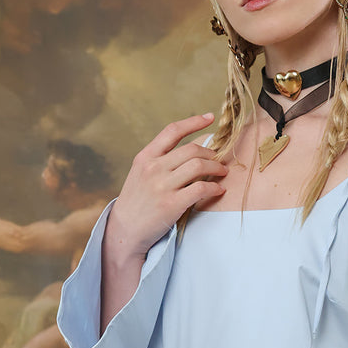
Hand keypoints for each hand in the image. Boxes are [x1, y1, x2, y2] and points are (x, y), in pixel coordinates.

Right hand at [107, 113, 227, 256]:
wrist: (125, 229)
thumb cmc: (136, 201)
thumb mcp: (140, 173)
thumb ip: (160, 160)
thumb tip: (189, 151)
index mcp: (145, 157)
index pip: (172, 131)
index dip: (193, 121)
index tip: (210, 117)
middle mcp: (153, 168)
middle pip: (191, 150)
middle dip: (211, 154)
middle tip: (218, 160)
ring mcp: (162, 186)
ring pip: (199, 166)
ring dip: (216, 168)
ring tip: (222, 172)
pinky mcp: (172, 204)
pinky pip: (201, 189)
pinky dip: (214, 188)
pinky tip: (218, 189)